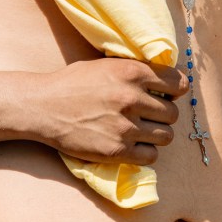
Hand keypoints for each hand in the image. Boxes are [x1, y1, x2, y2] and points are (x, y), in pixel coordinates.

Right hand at [34, 58, 186, 164]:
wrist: (44, 107)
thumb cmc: (73, 82)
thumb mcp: (106, 65)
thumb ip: (134, 71)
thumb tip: (163, 78)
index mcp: (132, 72)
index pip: (177, 83)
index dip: (175, 89)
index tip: (169, 94)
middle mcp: (132, 98)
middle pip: (173, 113)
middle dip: (164, 113)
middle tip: (149, 114)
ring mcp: (125, 126)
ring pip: (166, 136)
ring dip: (157, 134)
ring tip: (141, 129)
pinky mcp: (117, 151)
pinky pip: (151, 156)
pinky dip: (146, 152)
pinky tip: (133, 144)